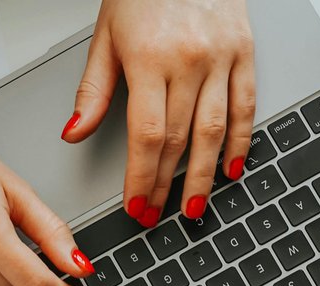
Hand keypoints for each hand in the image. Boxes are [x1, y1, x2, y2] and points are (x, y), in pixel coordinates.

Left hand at [62, 0, 255, 225]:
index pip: (146, 135)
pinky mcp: (245, 51)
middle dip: (166, 185)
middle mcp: (189, 60)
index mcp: (150, 59)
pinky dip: (240, 140)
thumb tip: (74, 132)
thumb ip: (92, 90)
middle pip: (178, 139)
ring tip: (193, 206)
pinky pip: (245, 105)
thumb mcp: (106, 37)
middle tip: (157, 215)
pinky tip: (231, 167)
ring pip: (215, 130)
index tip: (136, 205)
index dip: (142, 178)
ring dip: (203, 175)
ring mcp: (221, 57)